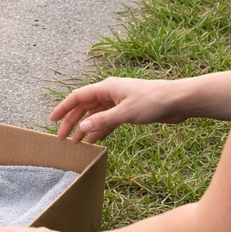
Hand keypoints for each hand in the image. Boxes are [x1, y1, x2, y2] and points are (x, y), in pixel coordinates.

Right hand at [50, 77, 183, 143]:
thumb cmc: (153, 101)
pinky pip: (108, 121)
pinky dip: (100, 130)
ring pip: (96, 115)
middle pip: (84, 107)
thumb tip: (82, 127)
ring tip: (76, 143)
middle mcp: (110, 93)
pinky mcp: (128, 111)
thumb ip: (103, 121)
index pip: (78, 97)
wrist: (178, 101)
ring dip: (85, 128)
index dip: (63, 108)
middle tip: (62, 138)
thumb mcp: (126, 113)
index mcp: (106, 88)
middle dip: (72, 122)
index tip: (52, 121)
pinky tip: (94, 141)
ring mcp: (118, 102)